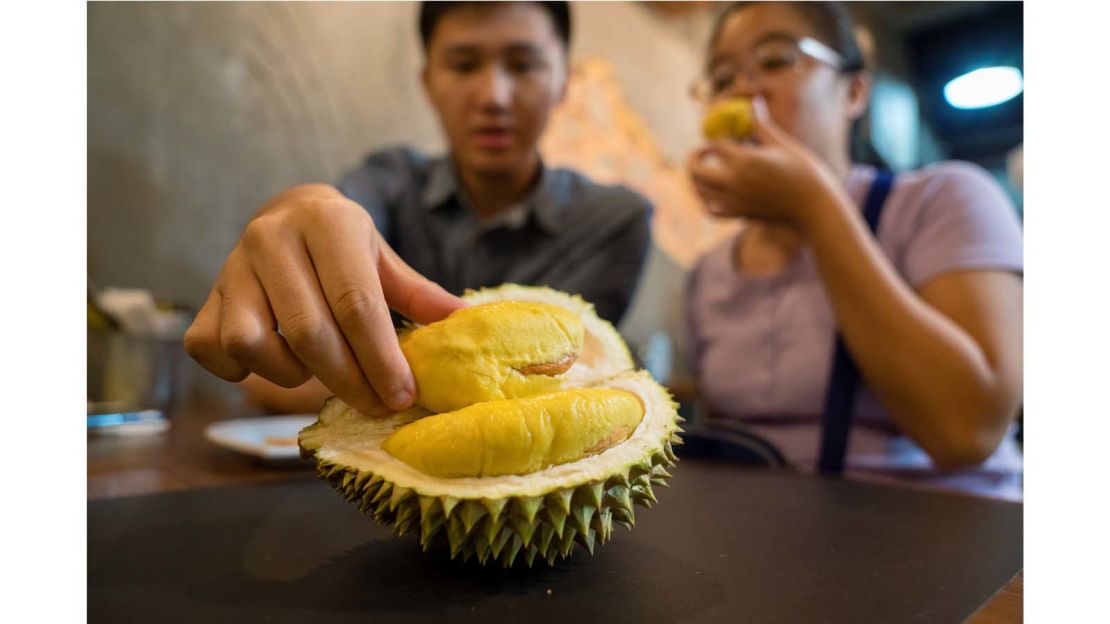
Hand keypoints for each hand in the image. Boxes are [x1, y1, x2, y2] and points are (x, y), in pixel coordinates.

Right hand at [184, 184, 465, 415]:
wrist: (286, 213)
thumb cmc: (343, 245)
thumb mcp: (382, 258)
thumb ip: (419, 293)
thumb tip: (467, 323)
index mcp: (326, 222)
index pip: (355, 303)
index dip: (381, 358)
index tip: (403, 394)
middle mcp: (271, 239)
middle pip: (310, 332)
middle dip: (350, 381)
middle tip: (378, 404)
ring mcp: (230, 268)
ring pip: (253, 344)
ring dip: (293, 375)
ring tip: (321, 372)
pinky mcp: (205, 297)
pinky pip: (211, 349)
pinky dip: (239, 372)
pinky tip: (274, 366)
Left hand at [686, 96, 844, 229]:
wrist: (814, 208)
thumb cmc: (804, 172)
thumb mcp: (782, 143)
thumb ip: (761, 125)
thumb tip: (754, 101)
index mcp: (745, 160)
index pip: (715, 145)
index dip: (714, 139)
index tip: (720, 136)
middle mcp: (734, 182)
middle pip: (696, 169)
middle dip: (694, 158)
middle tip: (700, 152)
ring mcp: (734, 201)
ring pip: (699, 190)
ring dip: (696, 178)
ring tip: (704, 169)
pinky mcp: (738, 215)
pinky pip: (710, 209)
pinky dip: (705, 200)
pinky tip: (712, 192)